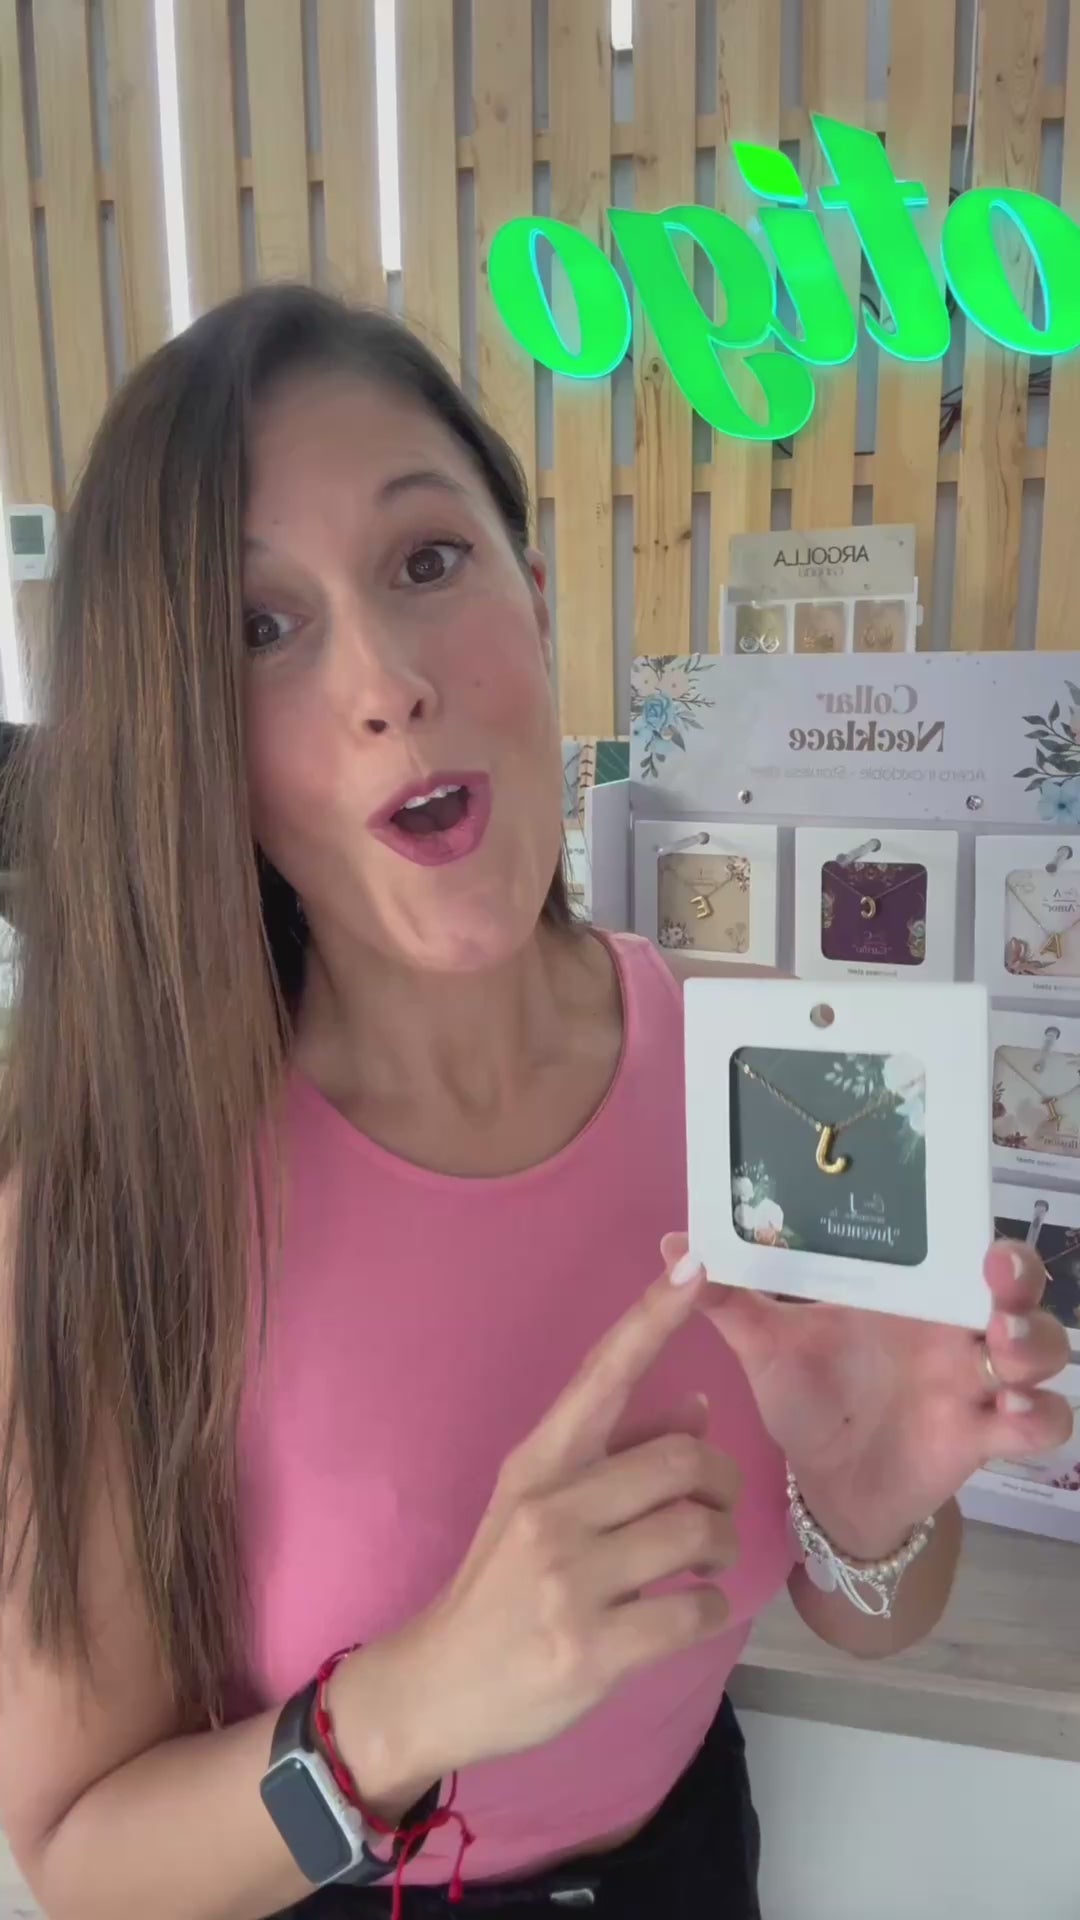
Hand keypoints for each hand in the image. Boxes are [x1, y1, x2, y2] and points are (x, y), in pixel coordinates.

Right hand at [394, 1267, 739, 1780]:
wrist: (436, 1682)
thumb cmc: (499, 1586)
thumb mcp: (539, 1506)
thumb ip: (616, 1456)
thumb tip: (697, 1409)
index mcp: (538, 1463)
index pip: (602, 1374)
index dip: (652, 1318)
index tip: (695, 1265)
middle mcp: (551, 1509)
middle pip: (682, 1458)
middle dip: (721, 1483)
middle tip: (715, 1510)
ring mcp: (570, 1580)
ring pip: (698, 1531)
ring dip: (722, 1546)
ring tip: (706, 1561)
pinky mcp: (592, 1650)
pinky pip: (695, 1612)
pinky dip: (711, 1608)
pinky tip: (692, 1610)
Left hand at [663, 1234, 1072, 1560]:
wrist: (824, 1483)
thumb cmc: (805, 1398)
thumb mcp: (765, 1345)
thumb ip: (727, 1298)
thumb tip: (672, 1242)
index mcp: (906, 1290)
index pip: (958, 1241)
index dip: (973, 1226)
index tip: (967, 1226)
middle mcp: (951, 1326)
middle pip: (1016, 1283)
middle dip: (1019, 1273)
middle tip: (994, 1274)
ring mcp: (975, 1381)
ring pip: (1041, 1349)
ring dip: (1034, 1342)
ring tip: (1000, 1345)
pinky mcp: (984, 1436)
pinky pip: (1039, 1424)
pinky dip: (1037, 1416)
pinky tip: (1009, 1413)